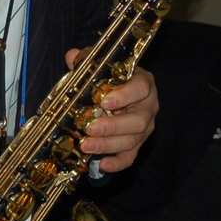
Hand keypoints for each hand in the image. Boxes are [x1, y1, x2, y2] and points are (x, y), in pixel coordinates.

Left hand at [65, 48, 157, 173]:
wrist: (123, 92)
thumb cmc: (113, 78)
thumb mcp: (102, 67)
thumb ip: (88, 61)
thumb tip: (72, 56)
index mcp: (143, 83)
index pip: (141, 88)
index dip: (125, 96)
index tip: (105, 101)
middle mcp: (148, 107)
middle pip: (138, 121)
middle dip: (113, 126)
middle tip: (90, 128)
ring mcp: (145, 127)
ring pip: (133, 140)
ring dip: (109, 145)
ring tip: (87, 146)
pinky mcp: (138, 143)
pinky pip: (131, 156)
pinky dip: (118, 163)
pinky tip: (103, 165)